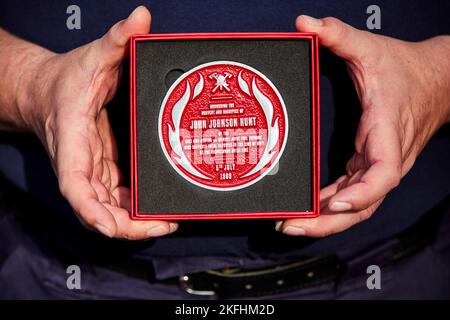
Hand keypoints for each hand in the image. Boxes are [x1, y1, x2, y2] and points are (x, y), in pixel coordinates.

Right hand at [22, 6, 177, 239]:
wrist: (49, 92)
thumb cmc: (68, 80)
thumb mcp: (94, 56)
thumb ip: (117, 38)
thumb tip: (142, 17)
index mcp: (74, 143)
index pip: (76, 187)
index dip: (92, 210)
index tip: (111, 226)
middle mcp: (81, 165)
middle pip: (97, 210)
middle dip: (128, 225)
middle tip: (165, 224)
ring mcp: (92, 171)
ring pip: (108, 209)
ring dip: (134, 222)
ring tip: (169, 219)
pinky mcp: (102, 170)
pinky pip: (116, 198)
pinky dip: (134, 208)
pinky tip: (157, 208)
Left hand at [277, 16, 449, 236]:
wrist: (437, 81)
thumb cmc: (405, 70)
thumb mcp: (371, 47)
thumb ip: (339, 35)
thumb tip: (306, 23)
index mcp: (387, 130)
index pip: (383, 173)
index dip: (362, 192)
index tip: (336, 203)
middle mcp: (386, 155)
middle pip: (363, 203)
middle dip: (329, 221)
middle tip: (290, 226)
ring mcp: (379, 164)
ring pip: (357, 205)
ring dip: (326, 220)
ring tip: (290, 224)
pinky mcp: (371, 163)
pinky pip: (352, 194)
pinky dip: (330, 206)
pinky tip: (308, 211)